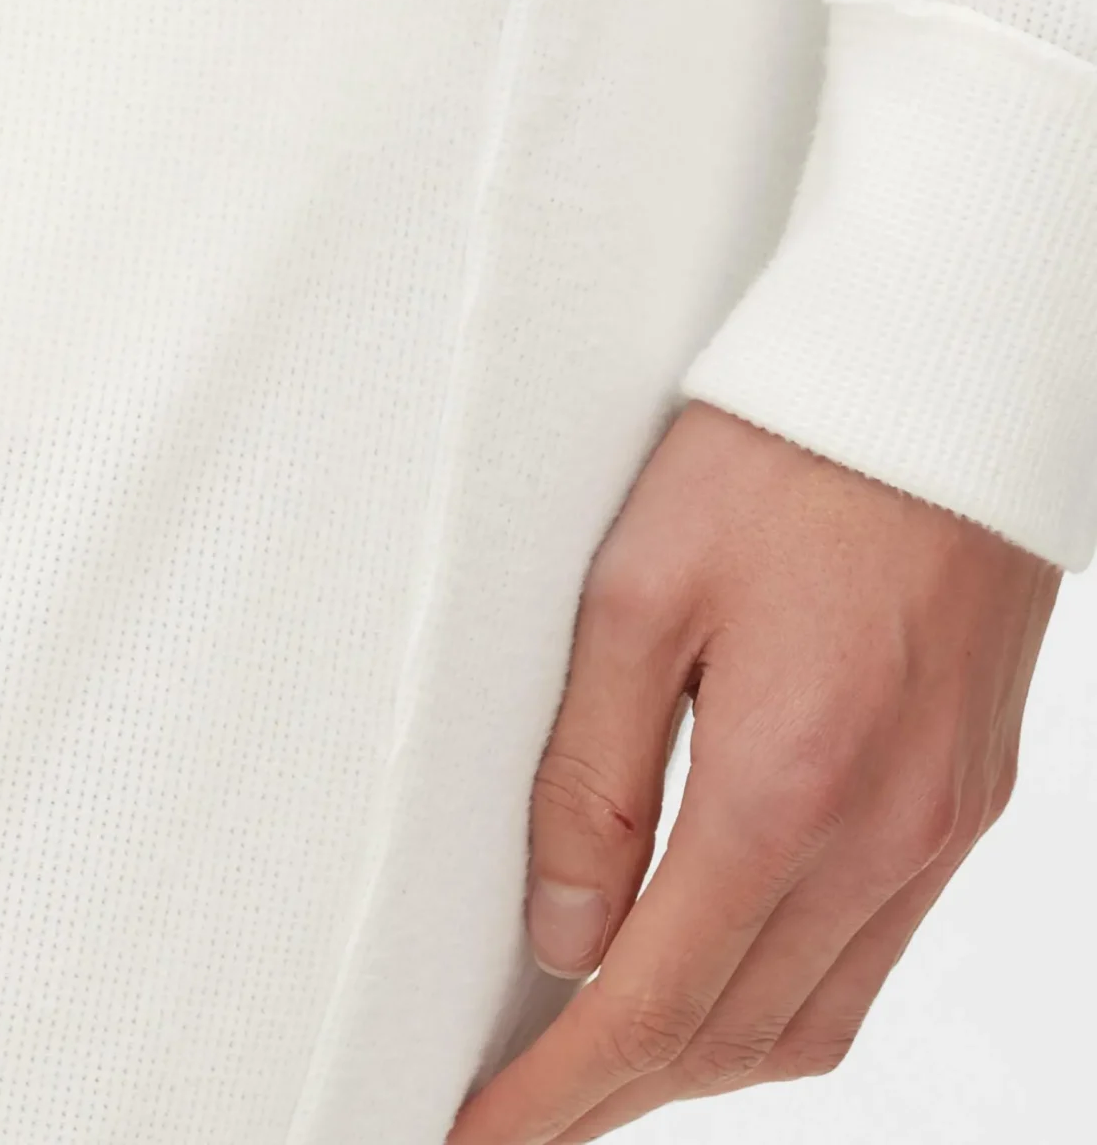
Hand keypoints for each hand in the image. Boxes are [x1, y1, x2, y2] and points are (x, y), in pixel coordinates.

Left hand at [446, 398, 1062, 1143]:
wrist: (942, 380)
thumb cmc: (785, 452)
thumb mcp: (638, 589)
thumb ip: (592, 772)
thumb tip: (559, 930)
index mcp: (788, 785)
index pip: (656, 1004)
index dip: (559, 1094)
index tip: (483, 1141)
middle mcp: (884, 834)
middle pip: (737, 1036)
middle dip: (619, 1092)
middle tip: (521, 1110)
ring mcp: (939, 824)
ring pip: (815, 1017)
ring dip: (703, 1058)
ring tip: (601, 1058)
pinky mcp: (966, 795)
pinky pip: (874, 954)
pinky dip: (785, 1000)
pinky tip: (722, 973)